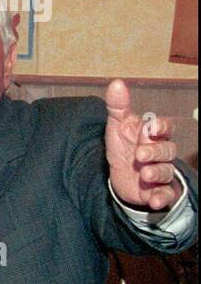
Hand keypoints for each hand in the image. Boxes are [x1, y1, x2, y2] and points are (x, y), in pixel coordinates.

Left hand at [104, 80, 182, 210]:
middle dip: (155, 152)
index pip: (165, 127)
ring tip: (144, 174)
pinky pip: (165, 195)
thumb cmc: (124, 147)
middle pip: (167, 149)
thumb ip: (118, 106)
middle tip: (140, 155)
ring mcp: (161, 172)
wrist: (120, 176)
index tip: (152, 127)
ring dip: (157, 172)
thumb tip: (116, 83)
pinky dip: (162, 198)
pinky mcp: (158, 191)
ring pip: (166, 171)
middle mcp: (161, 153)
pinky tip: (154, 200)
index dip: (161, 127)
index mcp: (153, 135)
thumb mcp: (117, 126)